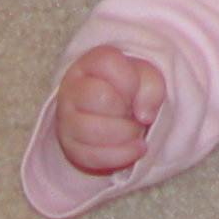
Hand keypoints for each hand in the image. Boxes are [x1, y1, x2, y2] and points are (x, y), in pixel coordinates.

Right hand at [56, 44, 166, 174]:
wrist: (112, 113)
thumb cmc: (128, 89)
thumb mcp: (146, 78)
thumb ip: (152, 87)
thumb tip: (144, 116)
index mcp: (90, 63)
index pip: (108, 62)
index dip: (130, 79)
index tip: (135, 89)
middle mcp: (72, 88)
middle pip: (102, 98)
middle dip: (127, 109)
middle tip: (132, 110)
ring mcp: (66, 119)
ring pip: (95, 131)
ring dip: (126, 134)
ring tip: (135, 130)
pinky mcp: (70, 147)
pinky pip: (94, 156)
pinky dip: (122, 155)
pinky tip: (136, 148)